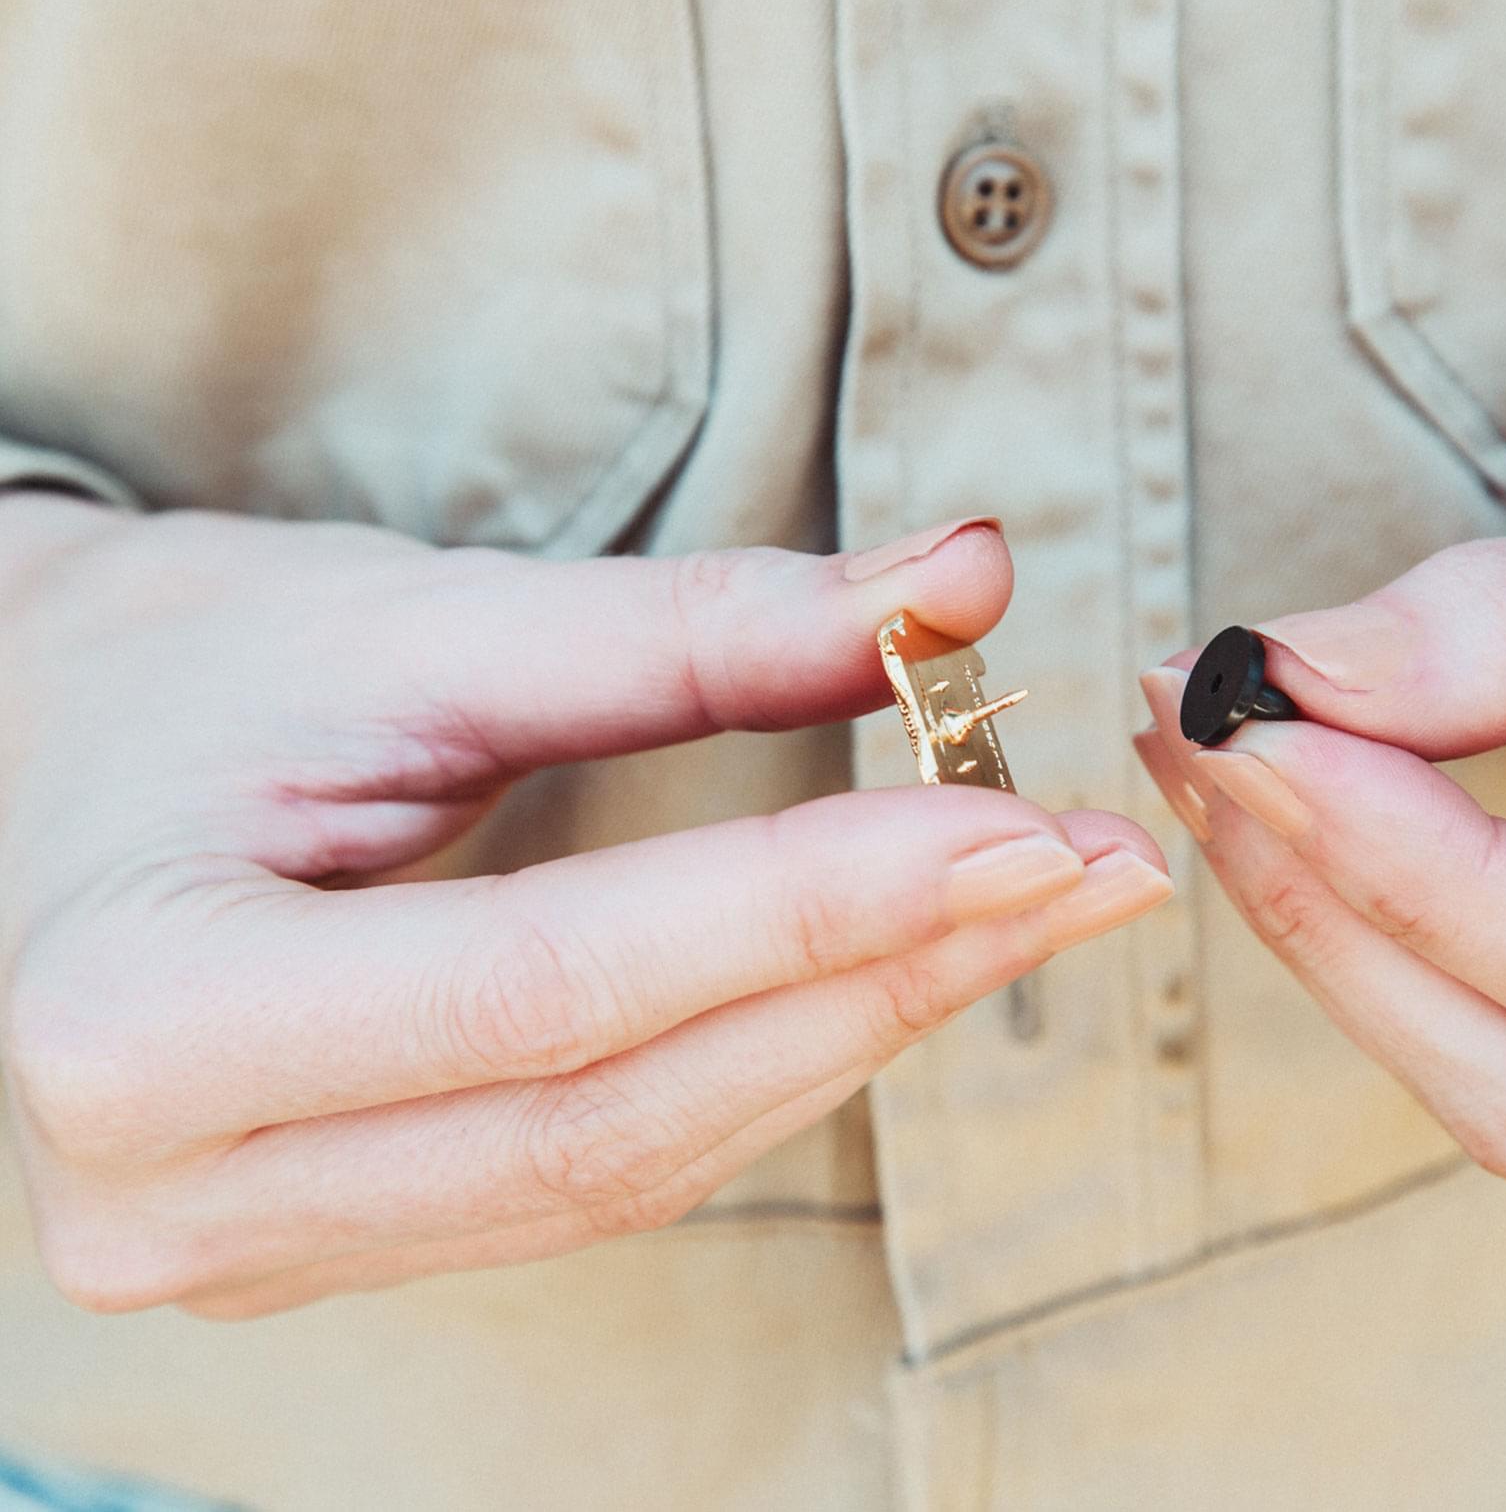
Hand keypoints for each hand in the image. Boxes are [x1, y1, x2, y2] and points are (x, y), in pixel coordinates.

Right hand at [0, 500, 1169, 1315]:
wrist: (33, 759)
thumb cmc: (187, 670)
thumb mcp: (418, 624)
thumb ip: (698, 624)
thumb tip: (964, 579)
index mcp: (152, 1018)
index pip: (554, 982)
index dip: (810, 905)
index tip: (1017, 818)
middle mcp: (186, 1189)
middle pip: (618, 1111)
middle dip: (881, 985)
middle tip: (1080, 871)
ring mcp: (263, 1247)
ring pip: (633, 1168)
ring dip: (852, 1035)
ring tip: (1024, 913)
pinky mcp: (346, 1239)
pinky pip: (602, 1179)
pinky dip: (764, 1073)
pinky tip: (889, 980)